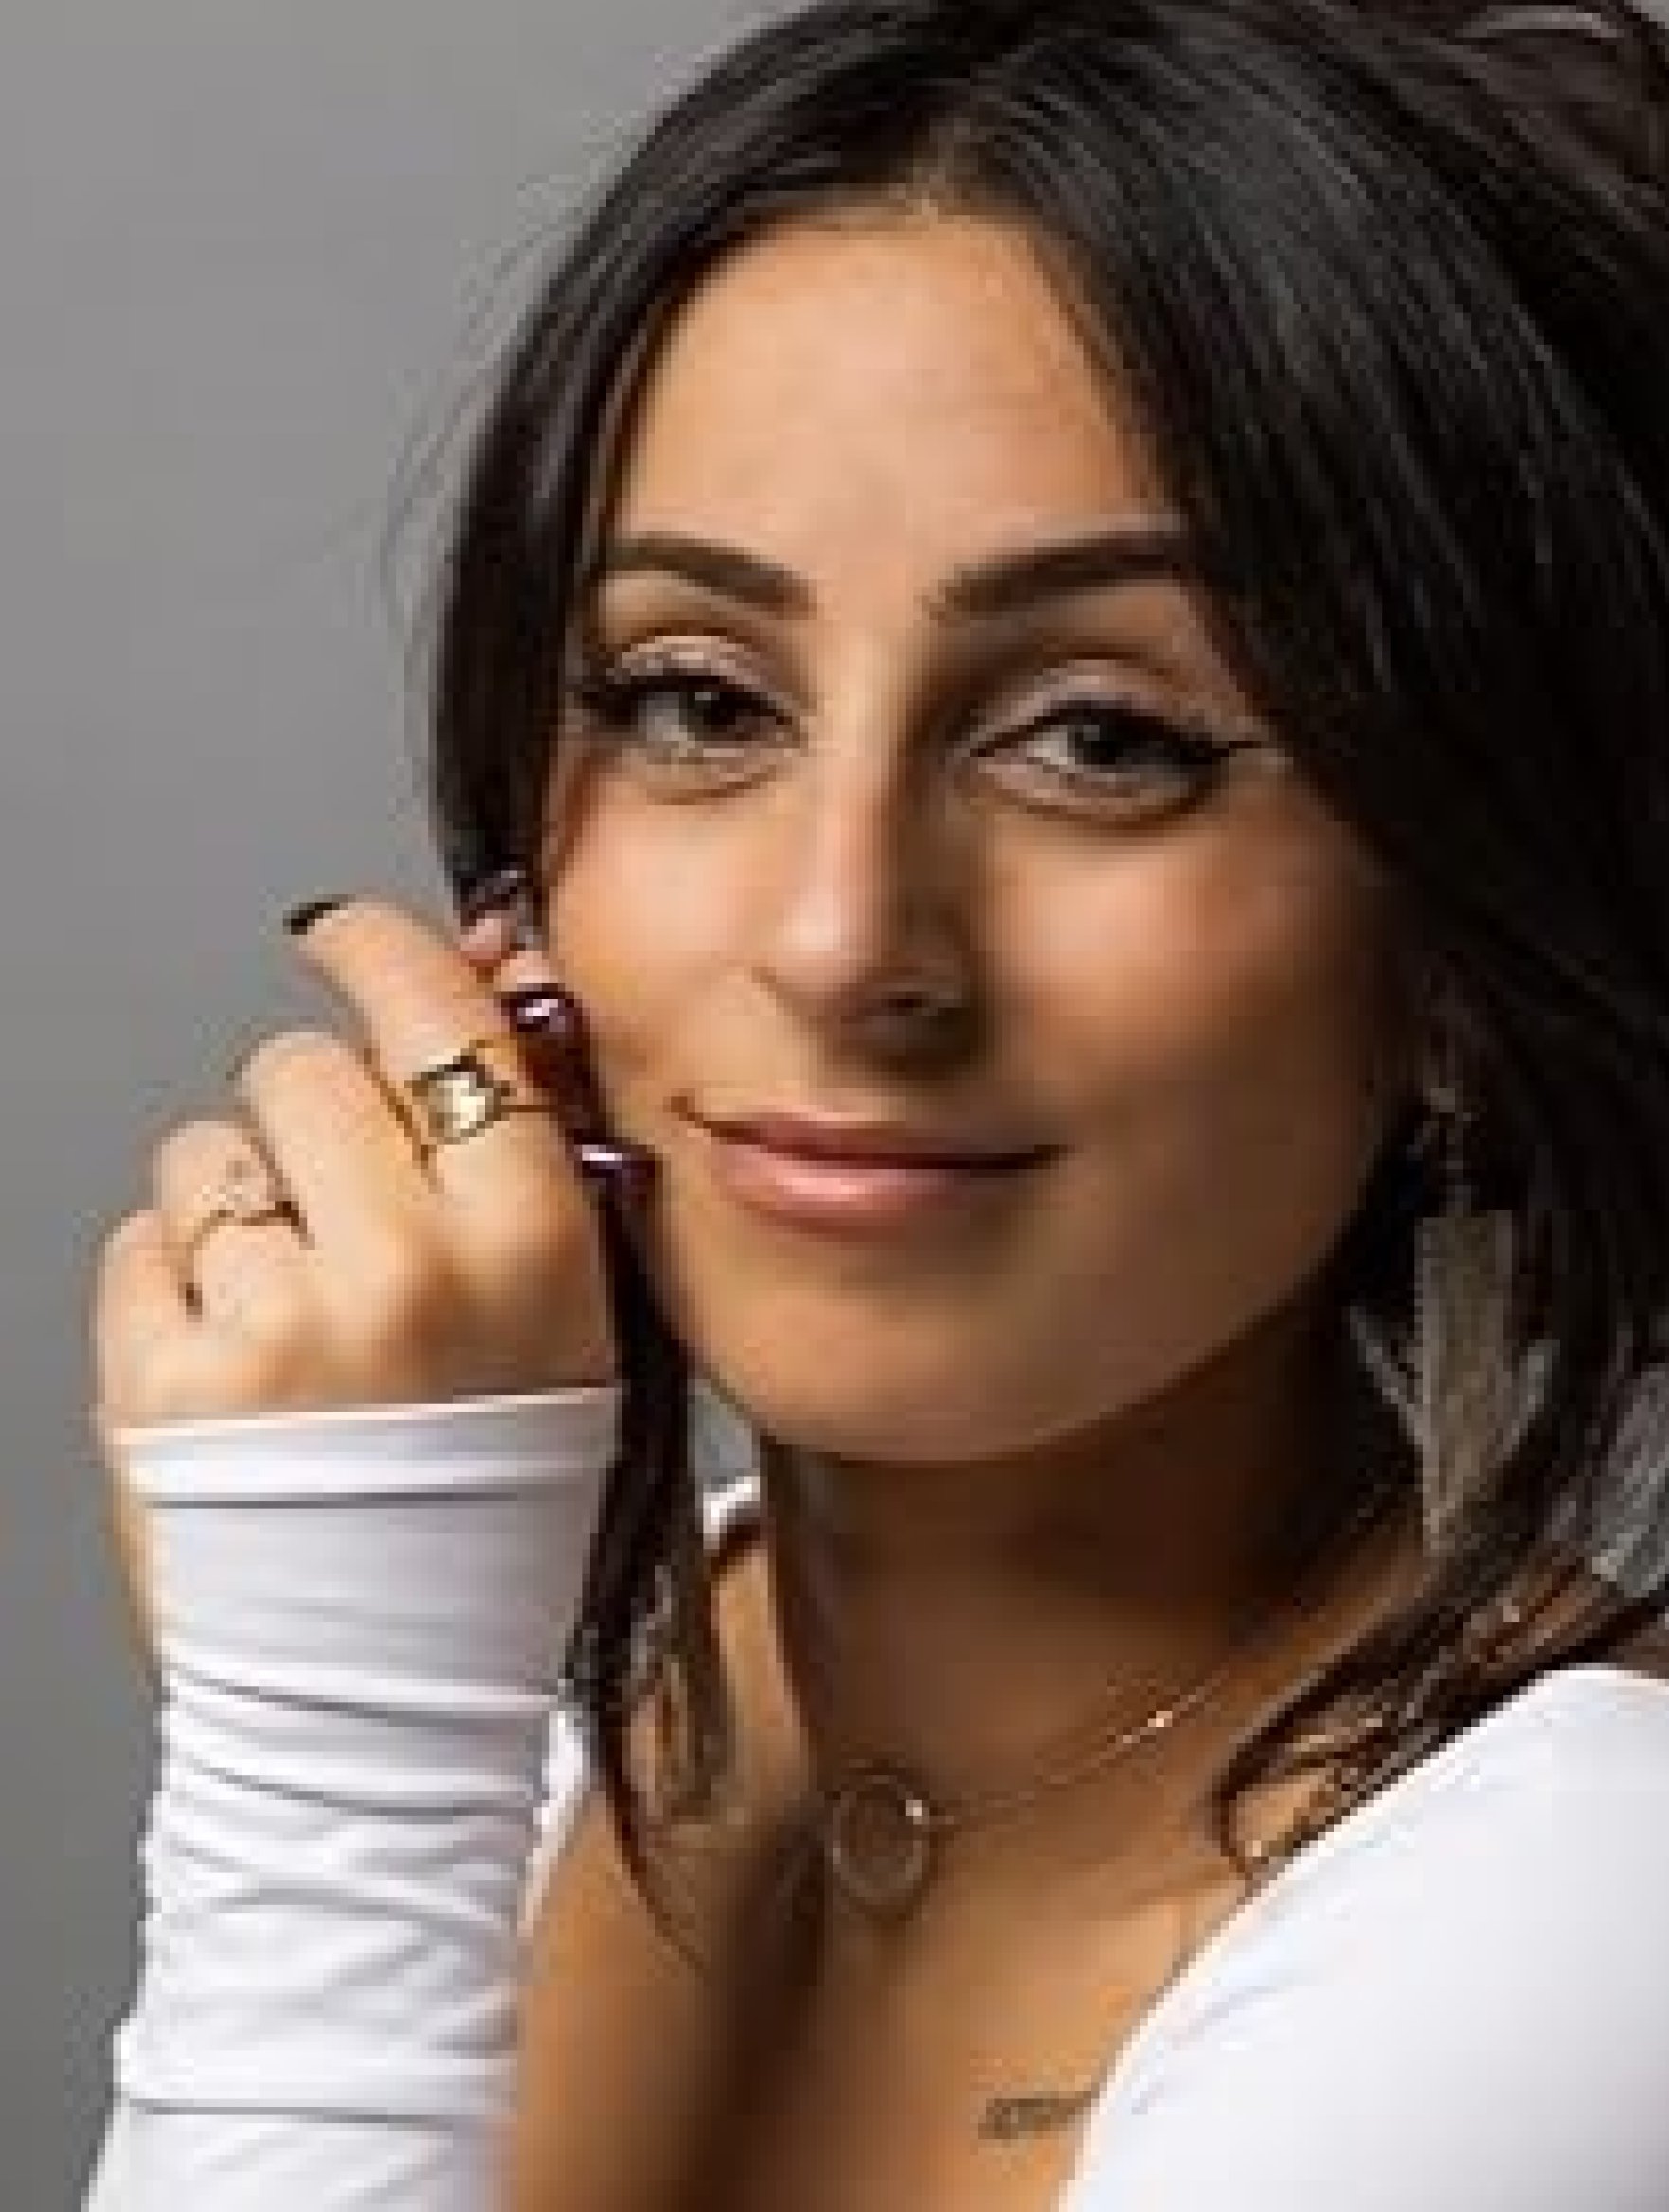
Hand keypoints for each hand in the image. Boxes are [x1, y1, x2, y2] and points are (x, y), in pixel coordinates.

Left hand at [94, 896, 622, 1466]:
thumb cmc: (498, 1499)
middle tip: (347, 1214)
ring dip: (239, 1209)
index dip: (380, 952)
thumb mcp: (571, 1307)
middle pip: (302, 1070)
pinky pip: (139, 1245)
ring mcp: (273, 1323)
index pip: (435, 1014)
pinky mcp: (161, 1380)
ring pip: (206, 1153)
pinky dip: (174, 1289)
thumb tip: (492, 953)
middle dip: (313, 1118)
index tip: (346, 939)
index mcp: (528, 1242)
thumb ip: (535, 1126)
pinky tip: (239, 1365)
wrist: (389, 1687)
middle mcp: (402, 1269)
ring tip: (299, 1317)